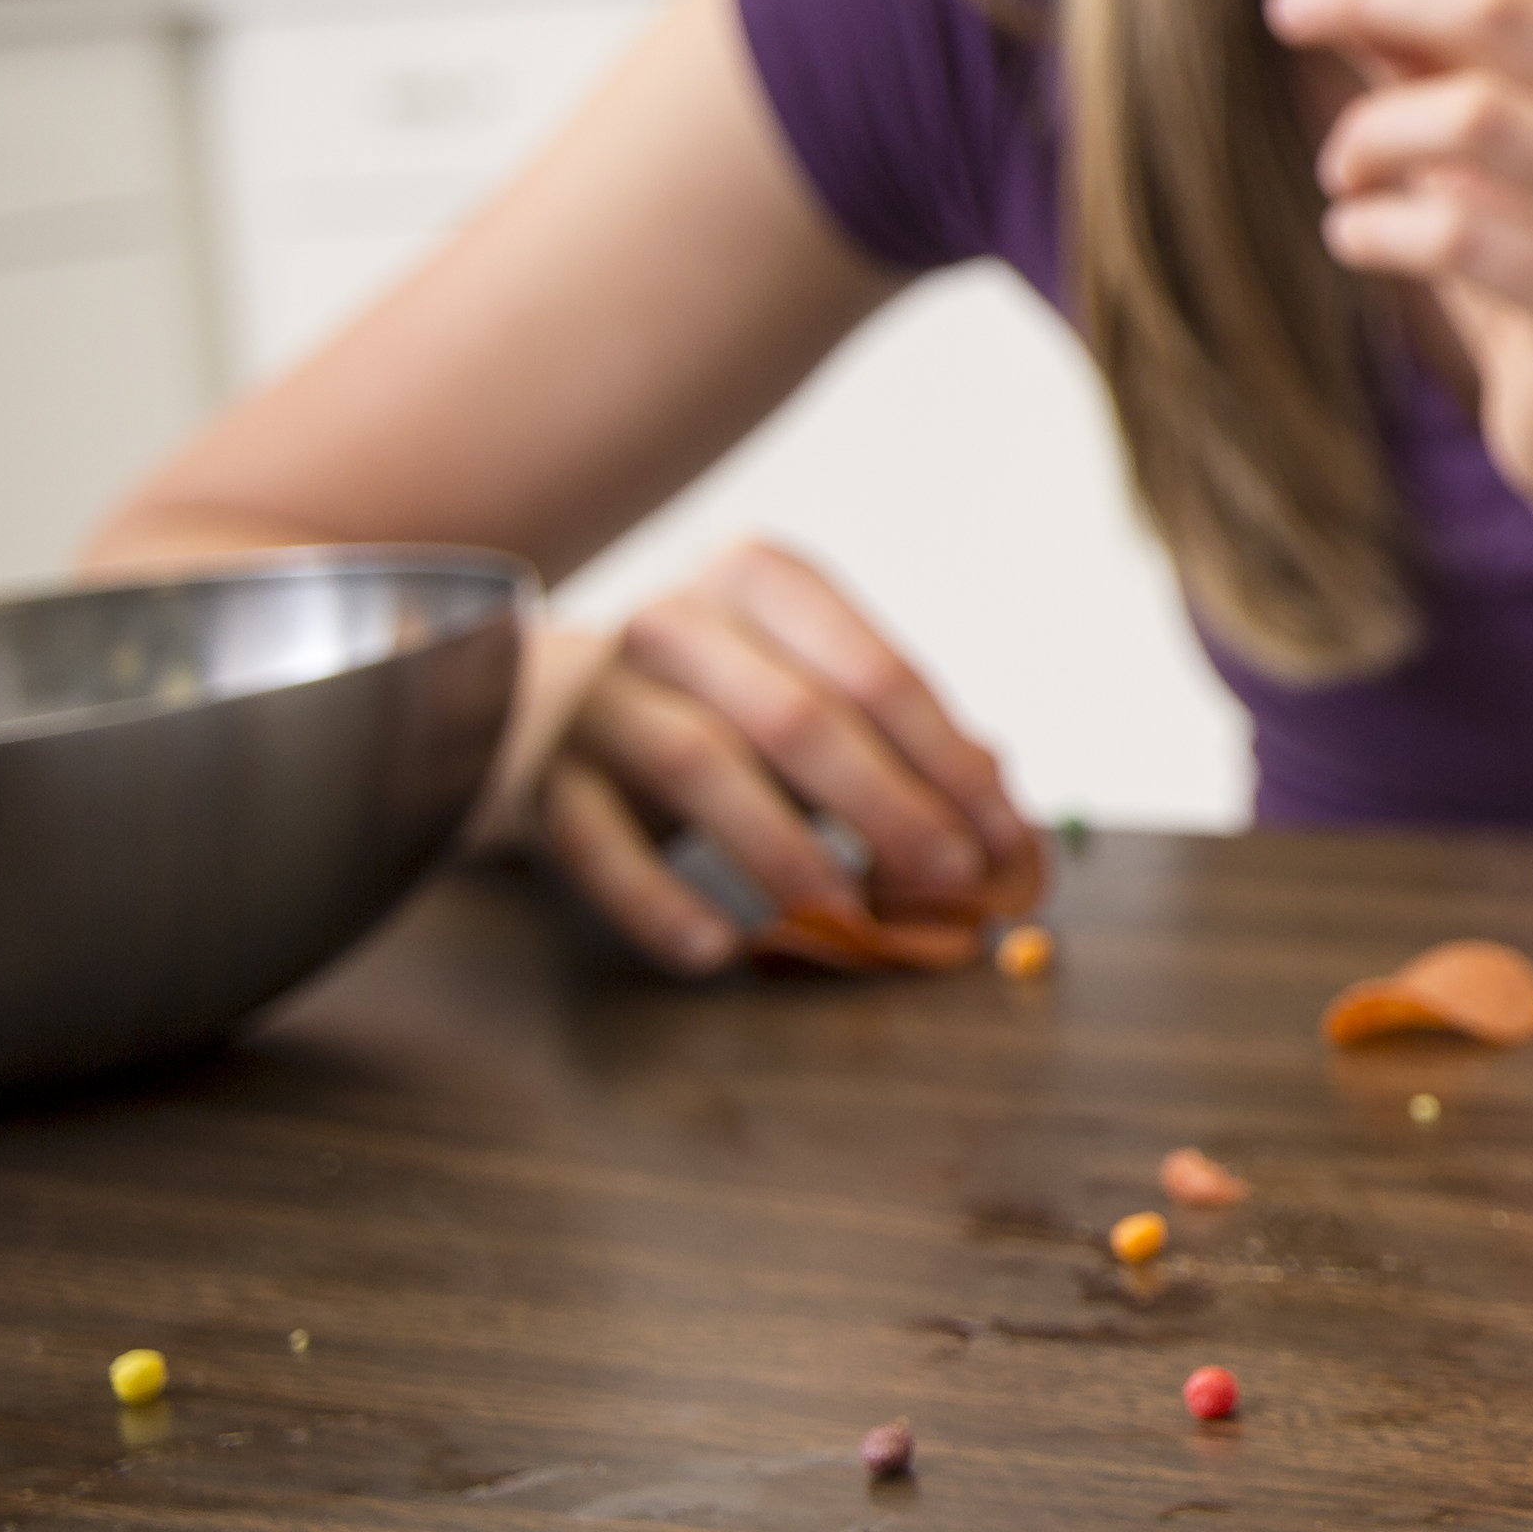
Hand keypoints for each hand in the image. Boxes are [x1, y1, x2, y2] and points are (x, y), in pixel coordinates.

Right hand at [498, 537, 1046, 974]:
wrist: (526, 696)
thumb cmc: (713, 697)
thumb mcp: (806, 691)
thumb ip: (902, 741)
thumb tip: (1005, 817)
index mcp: (765, 581)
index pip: (878, 673)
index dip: (949, 760)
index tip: (1004, 838)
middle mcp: (678, 620)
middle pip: (802, 717)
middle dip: (888, 807)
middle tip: (950, 884)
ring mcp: (599, 692)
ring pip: (702, 766)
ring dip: (786, 852)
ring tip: (850, 921)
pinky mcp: (539, 771)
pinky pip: (597, 840)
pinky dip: (656, 899)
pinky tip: (715, 950)